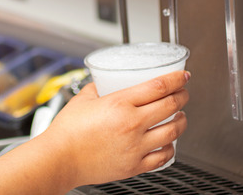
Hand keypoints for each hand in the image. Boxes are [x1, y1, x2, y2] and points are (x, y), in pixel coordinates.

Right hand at [40, 70, 189, 186]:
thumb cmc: (67, 132)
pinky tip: (168, 142)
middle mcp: (132, 125)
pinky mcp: (134, 165)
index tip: (182, 76)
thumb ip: (97, 88)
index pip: (159, 87)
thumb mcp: (83, 100)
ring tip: (180, 117)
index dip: (176, 79)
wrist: (59, 160)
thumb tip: (104, 83)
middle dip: (183, 96)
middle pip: (171, 106)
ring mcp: (135, 147)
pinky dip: (170, 147)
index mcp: (119, 104)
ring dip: (182, 121)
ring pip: (173, 131)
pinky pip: (163, 156)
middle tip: (183, 93)